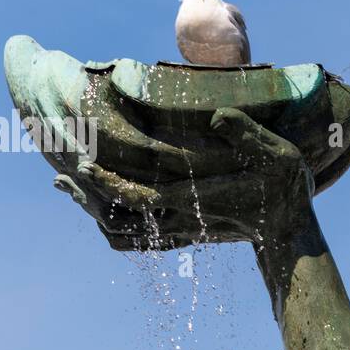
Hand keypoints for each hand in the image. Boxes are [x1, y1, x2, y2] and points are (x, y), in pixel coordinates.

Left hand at [52, 108, 315, 250]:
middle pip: (117, 216)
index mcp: (195, 199)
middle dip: (86, 194)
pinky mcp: (182, 232)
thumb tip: (217, 114)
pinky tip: (104, 201)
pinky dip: (113, 221)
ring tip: (68, 184)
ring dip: (93, 209)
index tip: (81, 159)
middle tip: (60, 169)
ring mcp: (178, 229)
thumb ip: (248, 135)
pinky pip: (136, 236)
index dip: (106, 180)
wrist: (290, 233)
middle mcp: (179, 219)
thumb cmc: (286, 190)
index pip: (137, 195)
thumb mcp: (277, 155)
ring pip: (121, 230)